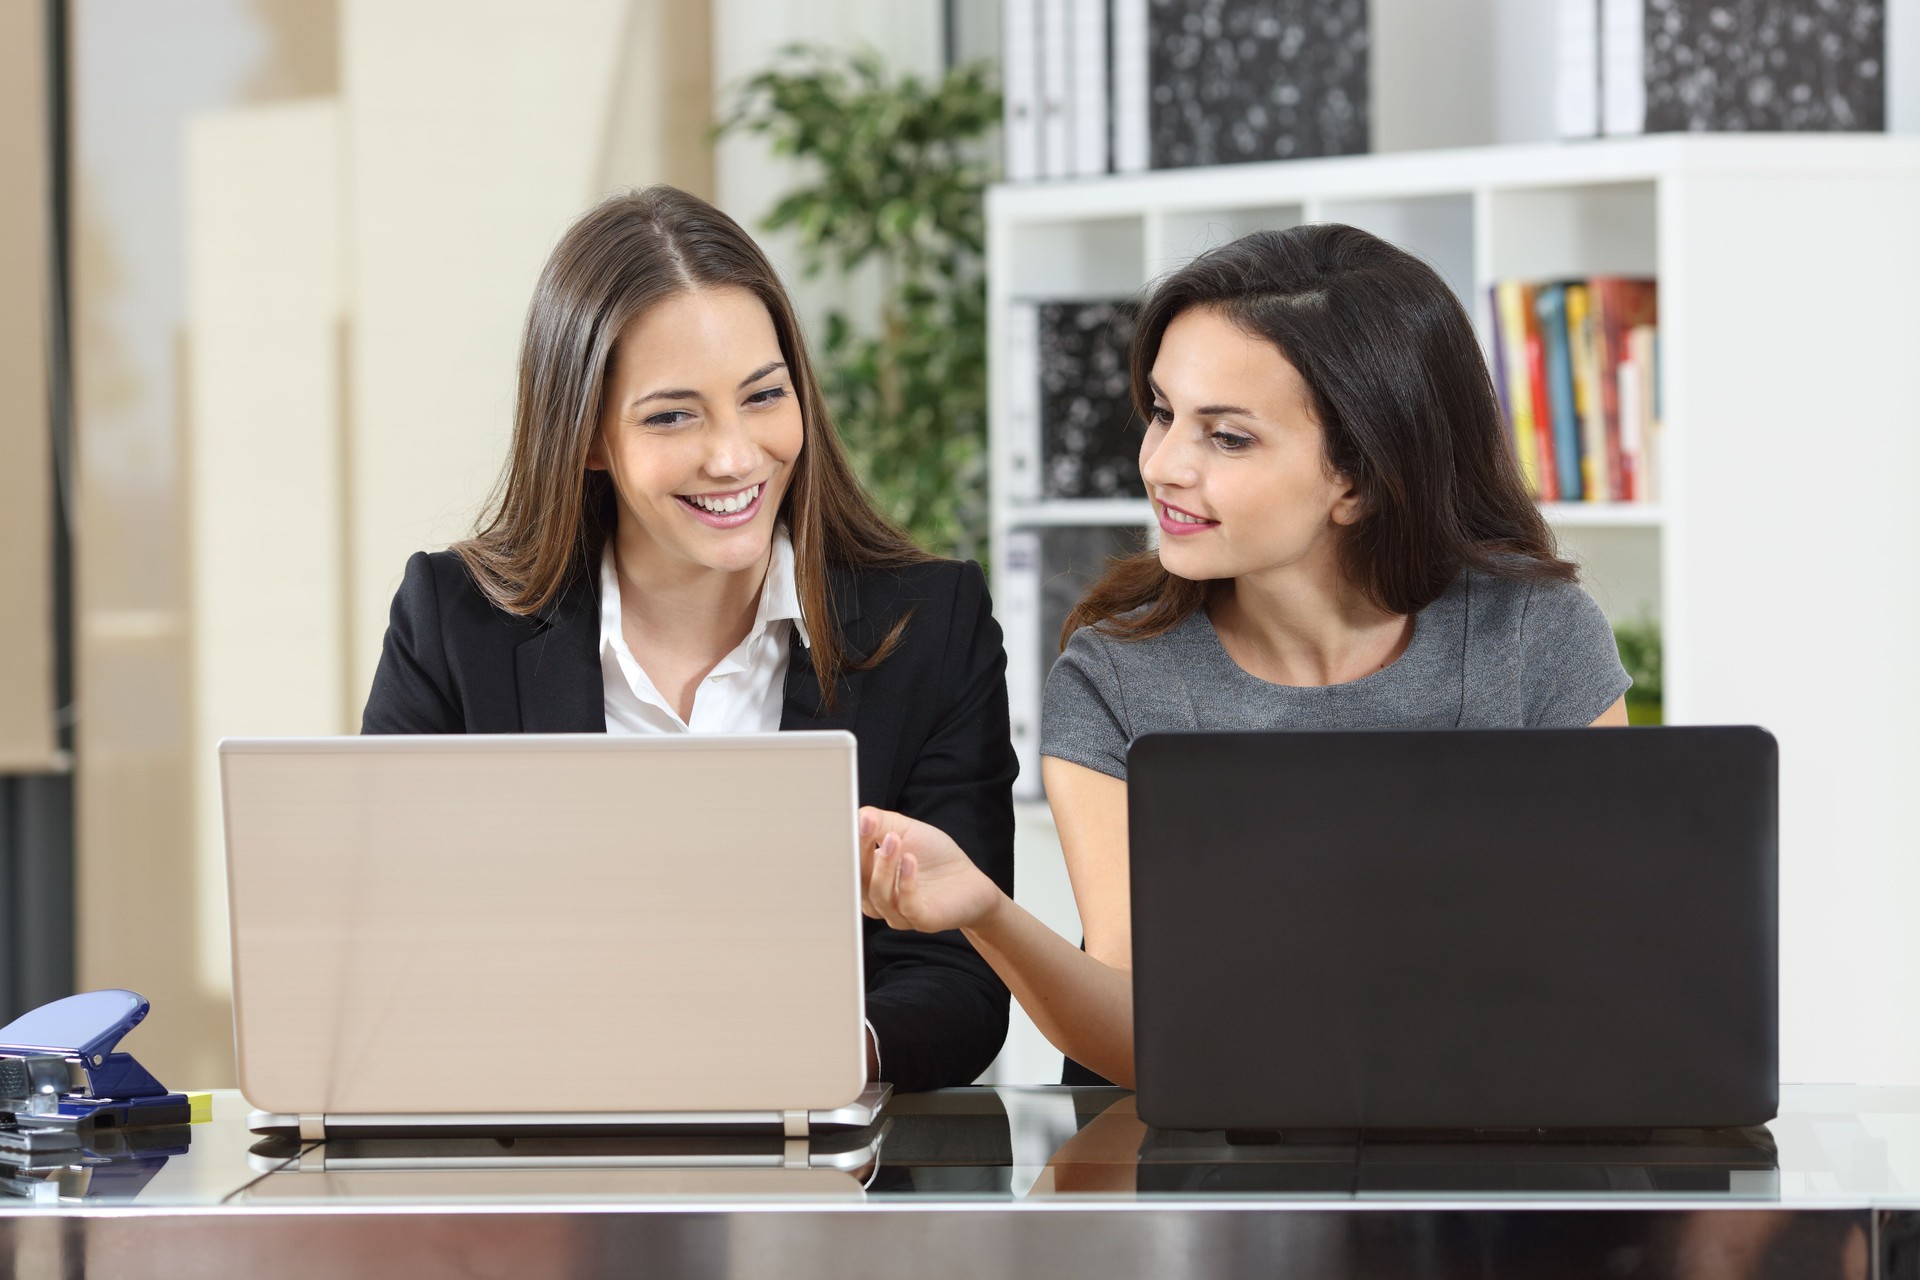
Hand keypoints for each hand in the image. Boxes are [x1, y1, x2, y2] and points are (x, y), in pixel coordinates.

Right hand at [857, 806, 1004, 934]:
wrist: (970, 881)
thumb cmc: (934, 856)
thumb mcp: (906, 831)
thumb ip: (882, 823)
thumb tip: (860, 815)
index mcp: (869, 879)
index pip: (852, 864)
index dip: (851, 843)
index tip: (856, 821)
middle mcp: (879, 900)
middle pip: (860, 882)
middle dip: (862, 854)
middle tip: (869, 827)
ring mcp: (899, 913)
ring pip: (880, 896)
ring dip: (884, 866)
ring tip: (894, 840)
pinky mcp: (922, 920)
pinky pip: (907, 906)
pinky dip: (906, 882)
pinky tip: (910, 860)